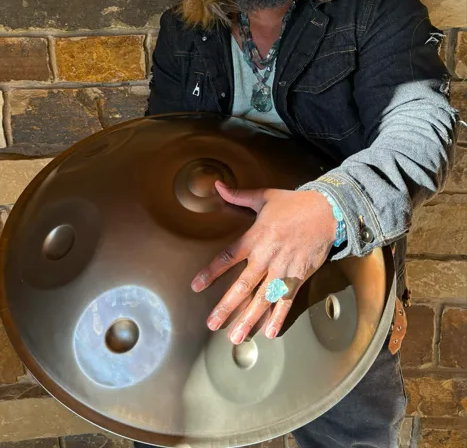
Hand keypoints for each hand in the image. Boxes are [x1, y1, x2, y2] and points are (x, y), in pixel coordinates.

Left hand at [191, 182, 337, 343]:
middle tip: (212, 323)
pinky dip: (278, 316)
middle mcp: (266, 257)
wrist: (327, 212)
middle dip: (226, 306)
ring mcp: (283, 269)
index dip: (211, 272)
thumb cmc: (294, 204)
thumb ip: (238, 196)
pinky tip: (269, 332)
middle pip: (242, 286)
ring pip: (262, 298)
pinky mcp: (298, 276)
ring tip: (236, 336)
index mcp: (255, 238)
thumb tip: (217, 186)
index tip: (196, 286)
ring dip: (248, 318)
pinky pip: (286, 300)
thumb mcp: (264, 196)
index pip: (227, 257)